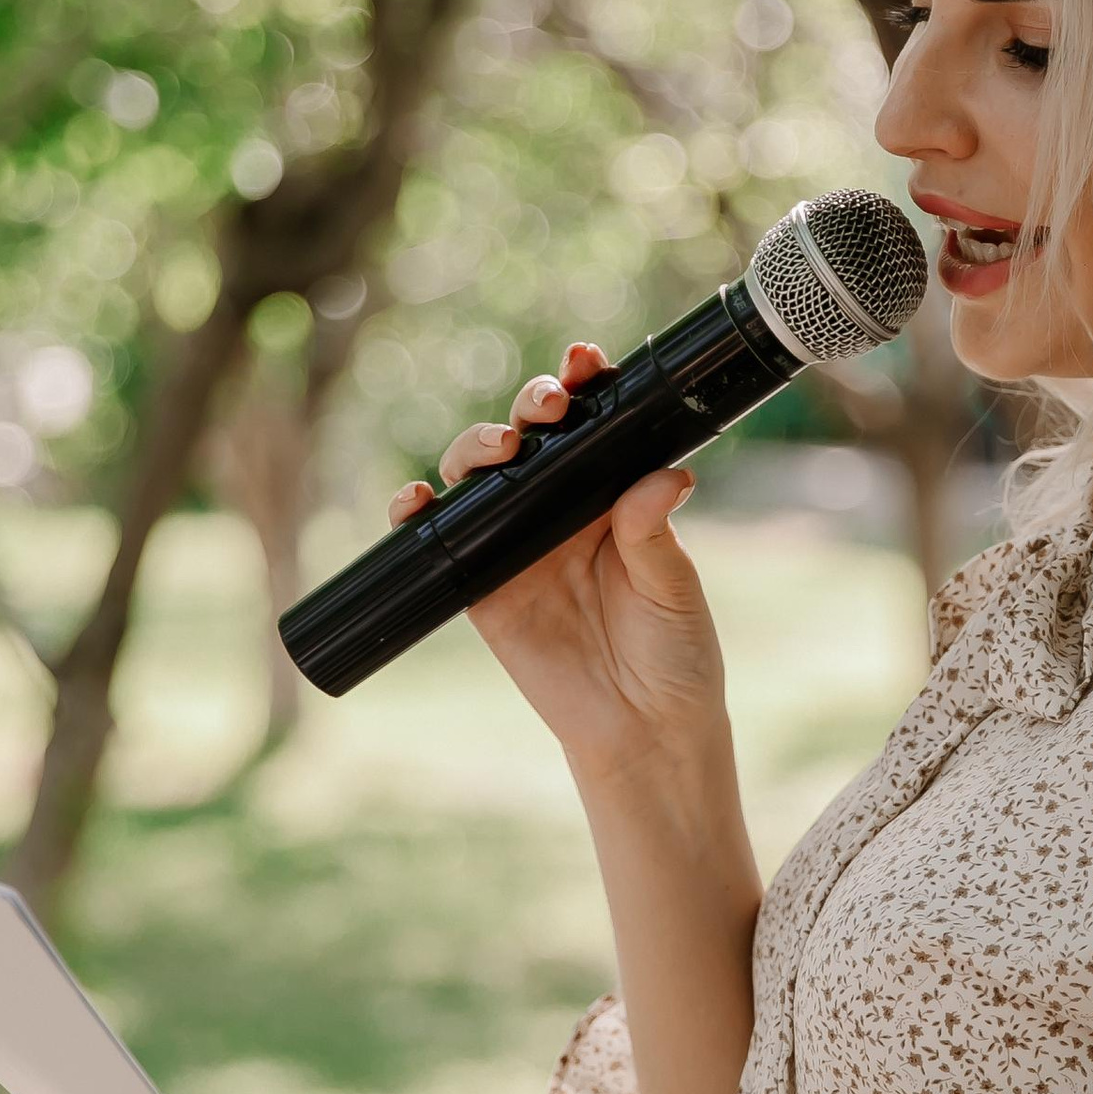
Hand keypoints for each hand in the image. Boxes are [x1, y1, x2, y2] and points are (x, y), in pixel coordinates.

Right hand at [391, 340, 727, 783]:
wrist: (642, 730)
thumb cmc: (675, 655)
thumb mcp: (674, 590)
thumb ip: (654, 534)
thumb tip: (667, 476)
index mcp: (614, 496)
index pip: (593, 428)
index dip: (583, 387)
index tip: (586, 363)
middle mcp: (560, 511)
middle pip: (529, 438)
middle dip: (529, 406)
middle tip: (547, 408)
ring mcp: (515, 545)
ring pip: (479, 475)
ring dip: (475, 447)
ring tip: (497, 449)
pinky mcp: (480, 587)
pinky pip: (439, 539)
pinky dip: (417, 511)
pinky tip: (417, 497)